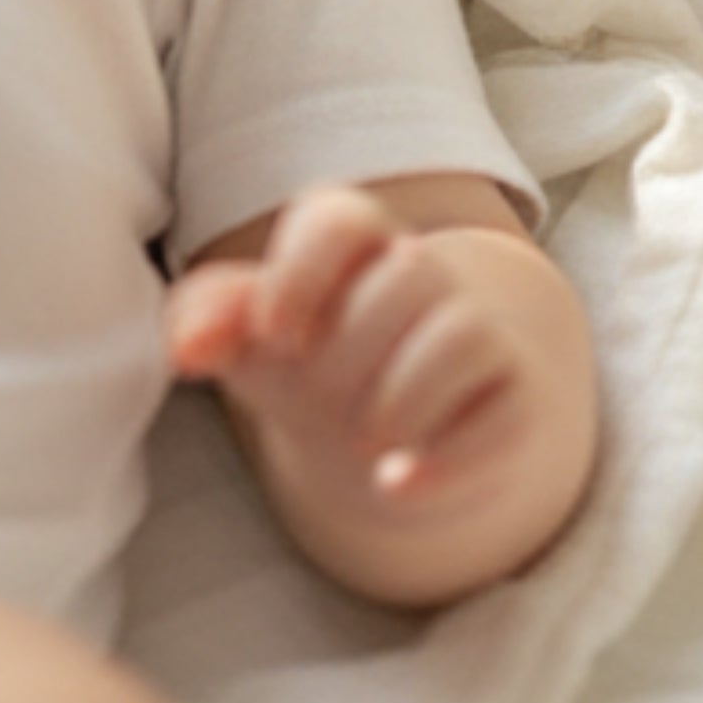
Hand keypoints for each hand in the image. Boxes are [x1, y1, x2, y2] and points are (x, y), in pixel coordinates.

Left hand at [165, 184, 549, 538]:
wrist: (392, 421)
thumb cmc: (308, 356)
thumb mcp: (252, 337)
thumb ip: (209, 323)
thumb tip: (184, 349)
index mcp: (348, 235)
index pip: (338, 219)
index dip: (304, 272)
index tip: (275, 334)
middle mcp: (420, 269)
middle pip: (398, 280)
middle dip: (349, 352)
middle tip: (321, 398)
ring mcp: (477, 328)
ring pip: (456, 336)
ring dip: (400, 398)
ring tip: (362, 438)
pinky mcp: (518, 396)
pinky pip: (499, 417)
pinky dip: (444, 459)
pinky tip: (394, 483)